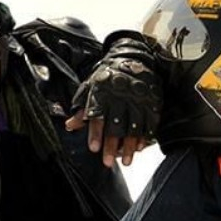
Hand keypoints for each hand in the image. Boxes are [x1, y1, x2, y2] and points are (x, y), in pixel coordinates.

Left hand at [67, 33, 161, 166]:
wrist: (133, 57)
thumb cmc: (107, 76)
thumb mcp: (90, 87)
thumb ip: (81, 107)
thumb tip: (69, 125)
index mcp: (103, 93)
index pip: (98, 116)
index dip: (95, 133)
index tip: (94, 148)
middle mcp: (120, 98)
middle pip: (116, 126)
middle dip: (111, 146)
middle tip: (108, 162)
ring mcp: (137, 101)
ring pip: (133, 128)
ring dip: (129, 147)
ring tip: (125, 162)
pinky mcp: (151, 103)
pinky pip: (149, 123)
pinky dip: (144, 137)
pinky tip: (139, 148)